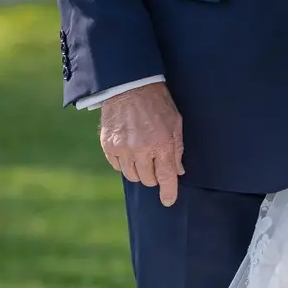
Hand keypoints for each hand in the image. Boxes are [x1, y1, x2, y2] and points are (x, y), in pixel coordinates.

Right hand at [99, 82, 184, 206]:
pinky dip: (125, 163)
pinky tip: (130, 150)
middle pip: (148, 180)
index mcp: (161, 144)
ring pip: (132, 176)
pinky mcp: (108, 146)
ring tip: (143, 154)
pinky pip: (118, 166)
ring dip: (140, 170)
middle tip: (157, 161)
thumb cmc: (158, 102)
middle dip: (155, 175)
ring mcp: (122, 149)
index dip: (168, 192)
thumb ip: (177, 148)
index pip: (166, 177)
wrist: (129, 86)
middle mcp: (140, 150)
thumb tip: (178, 171)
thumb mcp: (176, 122)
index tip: (168, 201)